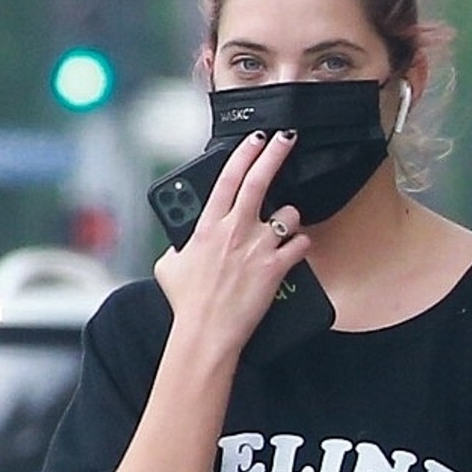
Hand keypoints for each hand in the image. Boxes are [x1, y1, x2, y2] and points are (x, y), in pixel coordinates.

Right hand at [153, 130, 311, 359]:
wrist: (205, 333)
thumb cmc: (187, 304)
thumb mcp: (169, 267)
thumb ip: (178, 246)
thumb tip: (181, 245)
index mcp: (208, 225)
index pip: (229, 176)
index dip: (245, 152)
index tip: (256, 139)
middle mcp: (235, 229)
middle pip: (260, 179)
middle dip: (276, 153)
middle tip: (287, 138)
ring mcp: (257, 247)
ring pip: (288, 214)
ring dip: (290, 217)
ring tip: (285, 226)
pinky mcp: (275, 268)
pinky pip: (300, 245)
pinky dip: (302, 245)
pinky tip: (297, 250)